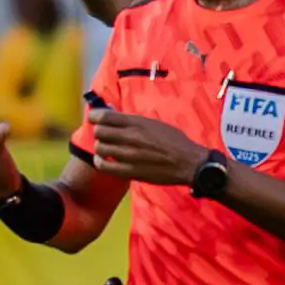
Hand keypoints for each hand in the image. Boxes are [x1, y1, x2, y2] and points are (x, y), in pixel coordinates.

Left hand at [81, 102, 212, 185]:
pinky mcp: (130, 171)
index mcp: (138, 123)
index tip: (96, 118)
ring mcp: (129, 155)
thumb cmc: (174, 141)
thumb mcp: (155, 124)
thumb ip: (133, 120)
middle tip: (105, 135)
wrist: (188, 162)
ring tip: (107, 148)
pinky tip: (106, 160)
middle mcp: (131, 137)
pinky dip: (101, 162)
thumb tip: (112, 114)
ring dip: (101, 147)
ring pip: (99, 148)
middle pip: (99, 132)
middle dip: (100, 132)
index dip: (95, 116)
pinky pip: (104, 166)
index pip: (104, 116)